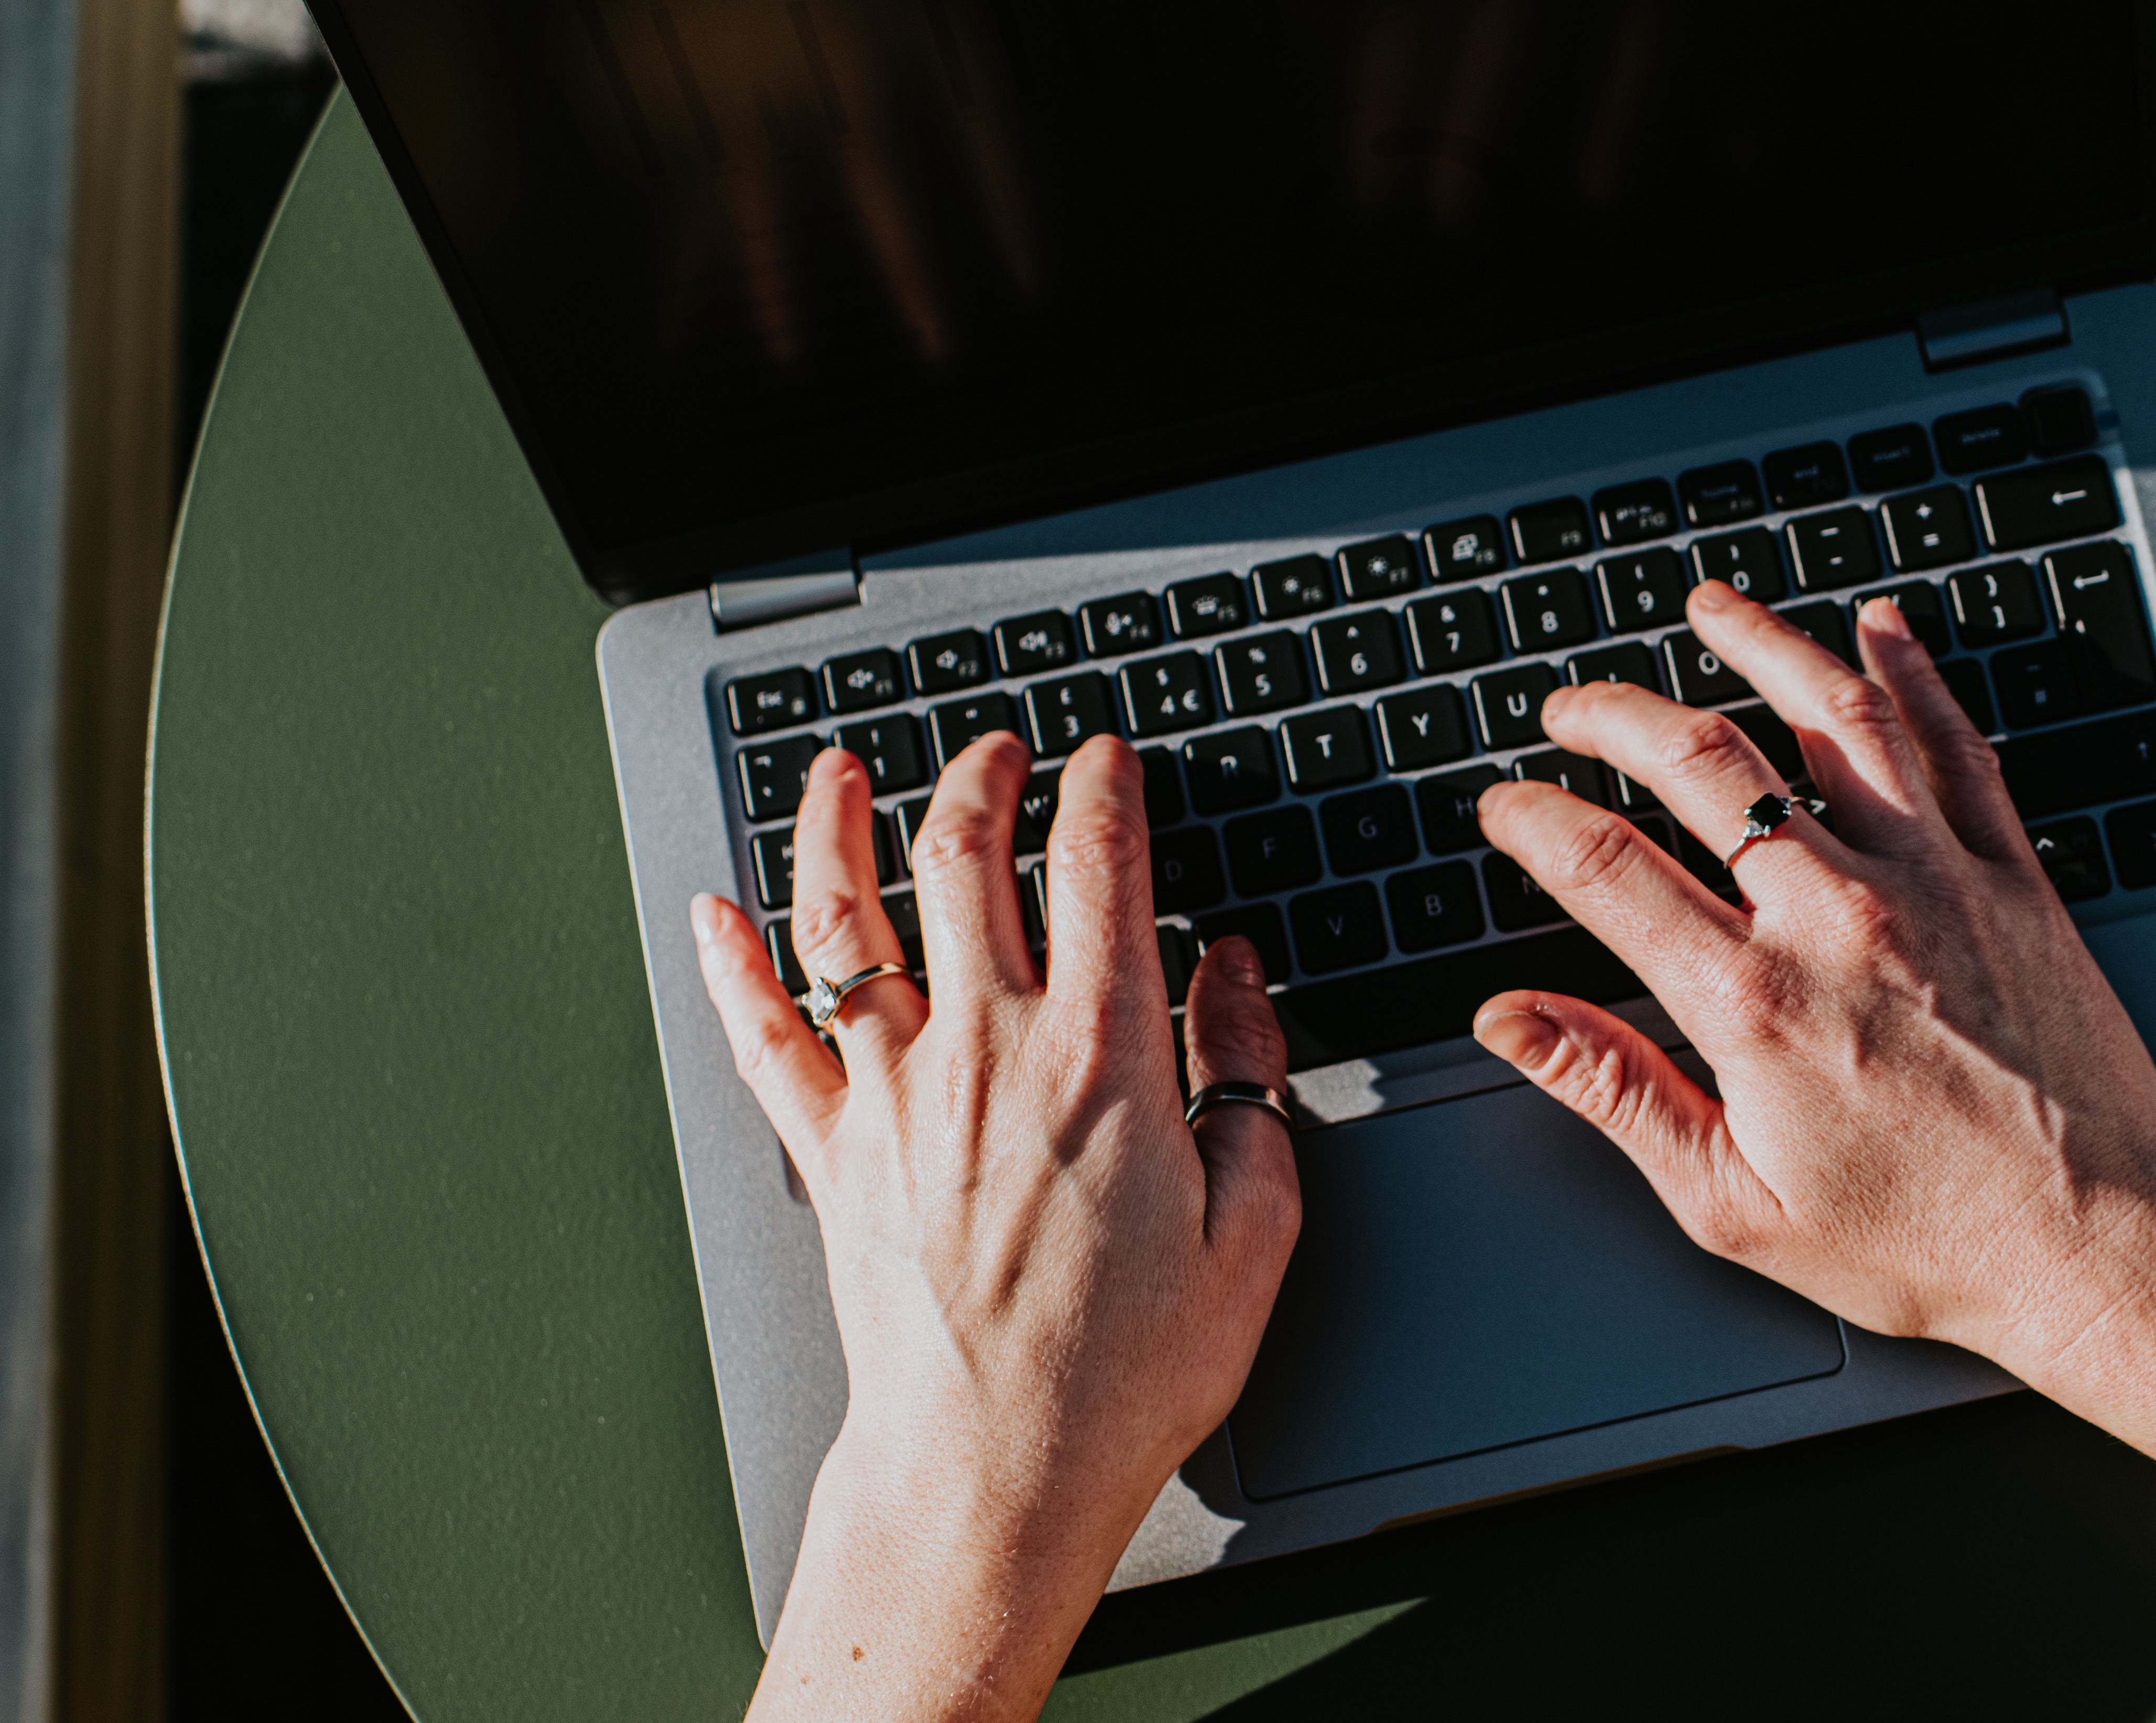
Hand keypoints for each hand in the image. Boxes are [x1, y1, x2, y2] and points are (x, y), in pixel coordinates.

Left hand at [690, 734, 1298, 1721]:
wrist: (996, 1466)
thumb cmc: (1128, 1368)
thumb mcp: (1256, 1224)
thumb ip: (1250, 1079)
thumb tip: (1234, 976)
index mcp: (1103, 1058)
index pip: (1097, 867)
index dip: (1102, 790)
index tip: (1104, 759)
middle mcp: (987, 1051)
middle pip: (963, 862)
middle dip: (979, 779)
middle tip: (995, 748)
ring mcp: (896, 1098)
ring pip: (846, 922)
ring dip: (837, 829)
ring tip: (841, 773)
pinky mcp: (835, 1156)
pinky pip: (764, 1039)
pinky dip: (730, 967)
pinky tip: (713, 913)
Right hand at [1473, 580, 2155, 1631]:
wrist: (2096, 1241)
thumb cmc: (1929, 1242)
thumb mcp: (1737, 1204)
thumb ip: (1618, 1094)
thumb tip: (1514, 1024)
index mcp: (1755, 1003)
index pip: (1605, 869)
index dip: (1534, 820)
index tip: (1506, 806)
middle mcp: (1839, 918)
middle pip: (1703, 765)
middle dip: (1617, 717)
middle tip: (1575, 710)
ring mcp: (1934, 883)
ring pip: (1831, 717)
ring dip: (1761, 646)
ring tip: (1711, 612)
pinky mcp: (2012, 879)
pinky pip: (1956, 746)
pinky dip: (1912, 676)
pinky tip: (1881, 632)